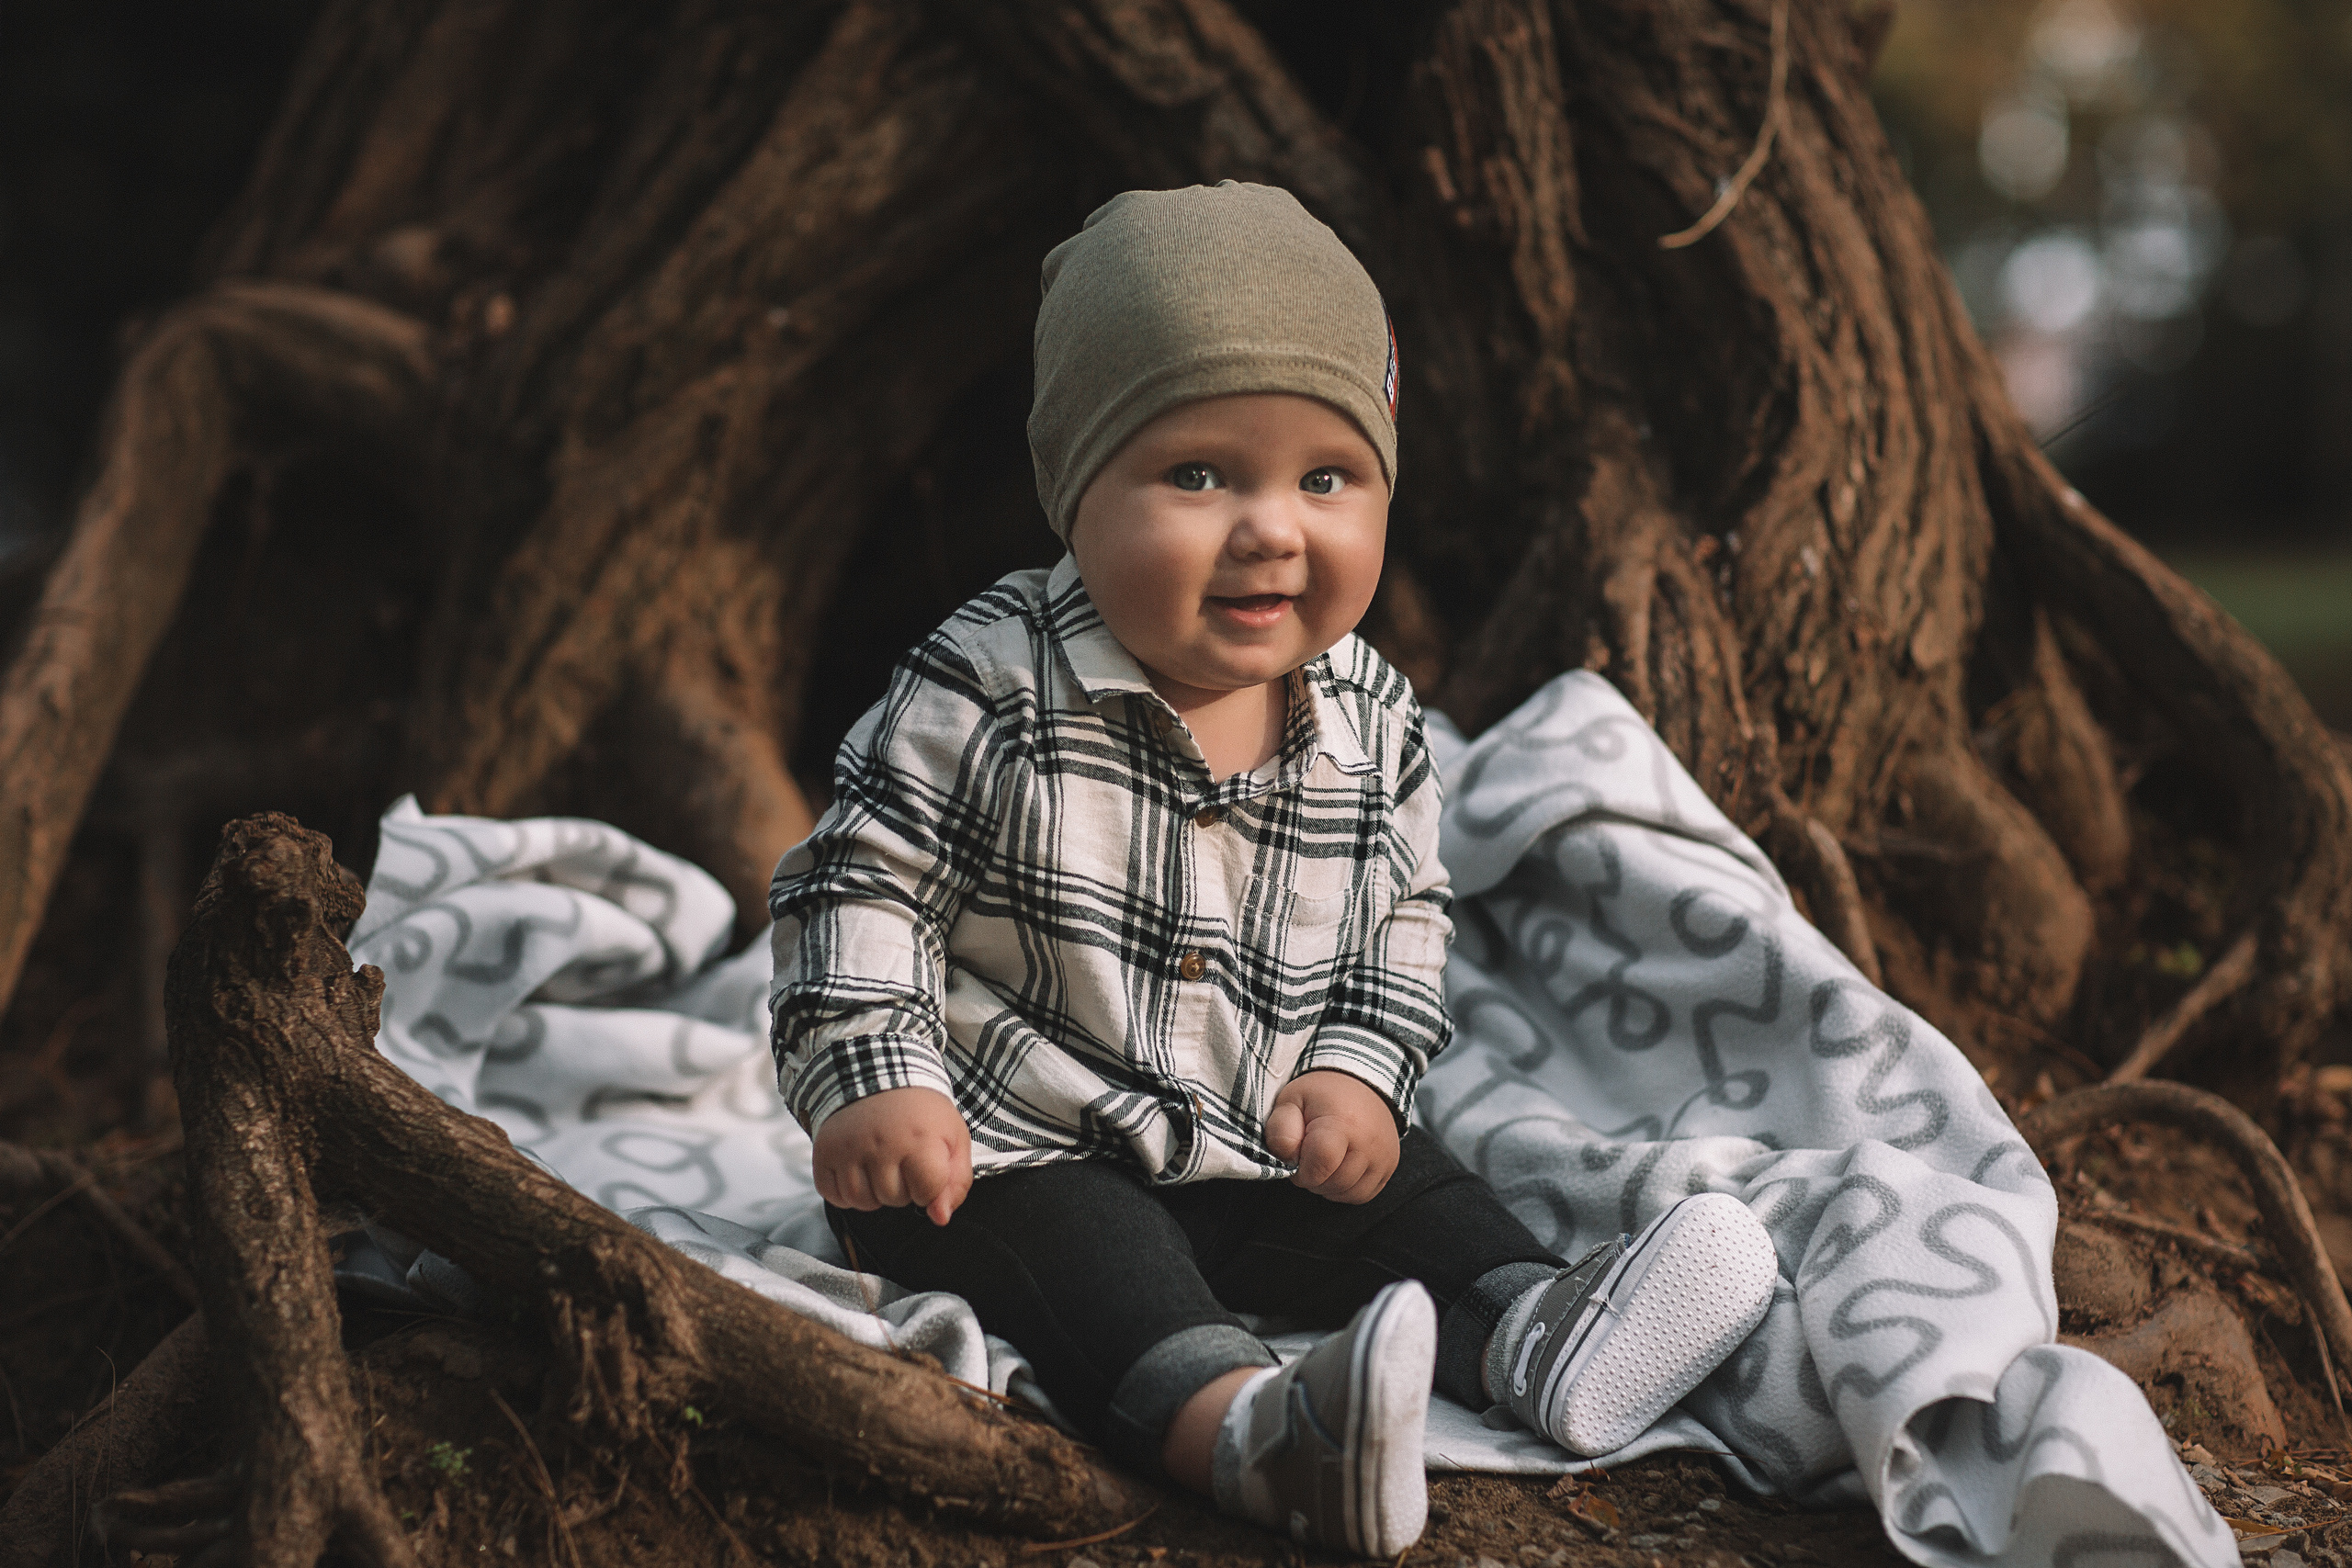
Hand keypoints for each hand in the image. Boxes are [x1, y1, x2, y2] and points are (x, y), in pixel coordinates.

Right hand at [811, 1086, 972, 1225]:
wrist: (878, 1075)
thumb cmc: (921, 1113)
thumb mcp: (953, 1137)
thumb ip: (956, 1181)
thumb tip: (940, 1218)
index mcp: (919, 1139)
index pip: (927, 1193)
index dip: (930, 1186)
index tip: (926, 1165)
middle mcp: (881, 1145)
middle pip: (894, 1199)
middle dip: (902, 1187)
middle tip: (900, 1158)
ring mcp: (850, 1149)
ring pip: (862, 1201)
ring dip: (873, 1192)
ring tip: (879, 1165)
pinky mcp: (824, 1152)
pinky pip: (833, 1195)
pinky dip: (846, 1191)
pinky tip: (857, 1169)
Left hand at [1264, 1070, 1399, 1203]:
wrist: (1361, 1081)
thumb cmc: (1321, 1095)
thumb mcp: (1291, 1100)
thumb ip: (1280, 1130)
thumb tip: (1287, 1159)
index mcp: (1343, 1123)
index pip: (1320, 1165)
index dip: (1301, 1169)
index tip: (1297, 1156)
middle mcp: (1369, 1143)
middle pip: (1334, 1183)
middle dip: (1313, 1178)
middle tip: (1308, 1156)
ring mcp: (1384, 1156)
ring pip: (1348, 1194)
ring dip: (1329, 1186)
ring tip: (1323, 1161)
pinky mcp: (1390, 1166)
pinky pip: (1363, 1194)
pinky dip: (1345, 1189)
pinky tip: (1338, 1169)